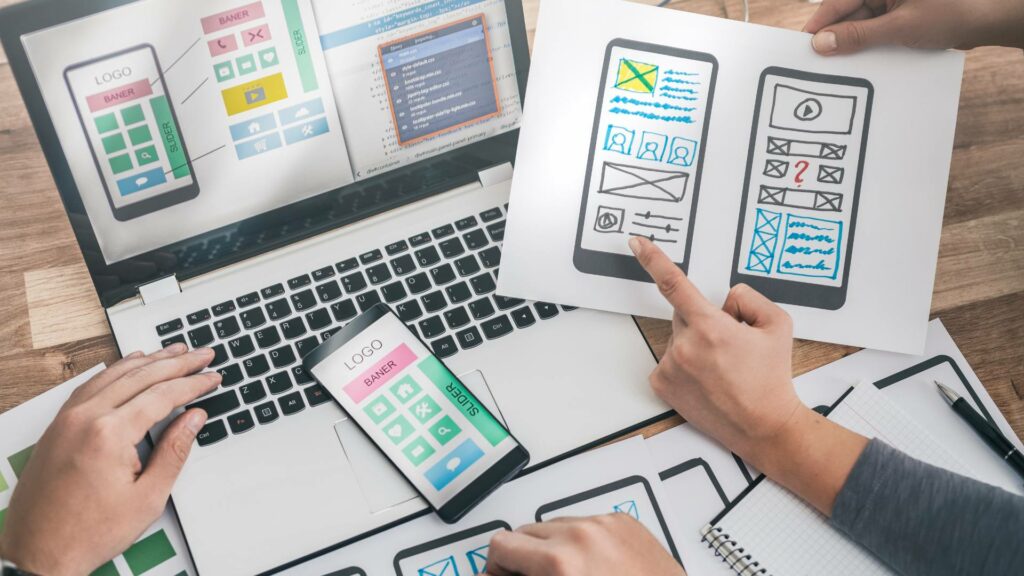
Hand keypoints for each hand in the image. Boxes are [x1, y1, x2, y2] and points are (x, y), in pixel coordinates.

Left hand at [0, 345, 220, 575]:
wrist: (37, 553)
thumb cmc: (86, 533)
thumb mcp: (147, 498)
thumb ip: (174, 451)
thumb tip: (193, 418)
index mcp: (109, 435)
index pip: (162, 395)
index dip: (193, 383)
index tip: (212, 376)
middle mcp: (84, 418)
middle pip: (140, 376)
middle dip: (177, 362)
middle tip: (202, 355)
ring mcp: (66, 420)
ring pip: (114, 374)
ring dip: (148, 359)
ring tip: (174, 352)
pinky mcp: (57, 426)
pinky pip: (91, 384)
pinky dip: (116, 369)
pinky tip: (130, 364)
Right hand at [485, 515, 681, 575]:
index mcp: (560, 561)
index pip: (501, 544)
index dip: (497, 567)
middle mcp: (582, 535)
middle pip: (524, 531)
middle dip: (524, 558)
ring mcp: (605, 524)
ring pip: (554, 524)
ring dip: (553, 547)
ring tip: (570, 574)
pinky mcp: (623, 521)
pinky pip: (586, 521)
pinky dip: (582, 540)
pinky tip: (594, 565)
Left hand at [628, 236, 799, 459]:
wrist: (763, 425)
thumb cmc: (771, 378)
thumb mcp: (777, 324)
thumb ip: (749, 298)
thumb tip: (726, 300)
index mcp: (710, 326)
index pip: (674, 283)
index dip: (652, 259)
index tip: (636, 243)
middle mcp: (685, 346)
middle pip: (684, 315)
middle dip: (704, 322)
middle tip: (730, 347)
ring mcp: (670, 367)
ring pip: (678, 339)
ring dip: (695, 345)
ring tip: (722, 369)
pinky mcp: (662, 385)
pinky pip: (669, 361)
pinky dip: (685, 365)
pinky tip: (707, 379)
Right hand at [803, 0, 1023, 54]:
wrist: (985, 21)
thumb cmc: (950, 14)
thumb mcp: (899, 27)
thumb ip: (858, 35)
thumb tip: (823, 42)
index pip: (838, 1)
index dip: (819, 24)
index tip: (804, 45)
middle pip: (847, 14)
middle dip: (836, 37)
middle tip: (820, 63)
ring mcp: (891, 2)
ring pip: (860, 24)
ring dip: (853, 44)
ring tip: (842, 66)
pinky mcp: (898, 15)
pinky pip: (874, 29)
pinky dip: (869, 44)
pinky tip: (863, 60)